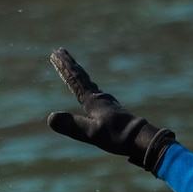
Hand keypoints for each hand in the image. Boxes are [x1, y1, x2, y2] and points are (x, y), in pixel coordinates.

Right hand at [46, 48, 175, 173]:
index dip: (64, 67)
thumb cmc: (117, 136)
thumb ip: (72, 126)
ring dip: (77, 74)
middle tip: (58, 52)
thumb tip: (50, 118)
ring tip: (71, 68)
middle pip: (80, 77)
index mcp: (92, 100)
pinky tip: (90, 92)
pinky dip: (86, 86)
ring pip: (87, 83)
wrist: (142, 139)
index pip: (75, 79)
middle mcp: (99, 97)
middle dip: (68, 65)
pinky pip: (94, 93)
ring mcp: (106, 103)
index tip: (55, 53)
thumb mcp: (91, 133)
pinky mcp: (111, 111)